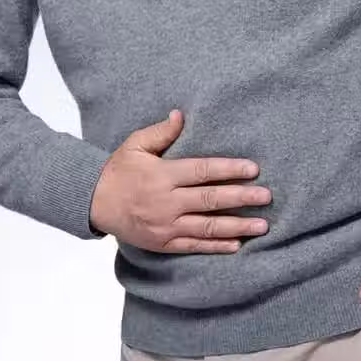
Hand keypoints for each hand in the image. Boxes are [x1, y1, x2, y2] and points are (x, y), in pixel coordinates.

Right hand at [90, 109, 271, 252]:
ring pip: (207, 227)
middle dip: (241, 198)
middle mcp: (166, 202)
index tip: (253, 169)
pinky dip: (216, 246)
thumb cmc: (118, 171)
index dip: (229, 170)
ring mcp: (166, 225)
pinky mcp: (164, 243)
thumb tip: (181, 115)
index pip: (202, 171)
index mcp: (162, 175)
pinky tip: (237, 244)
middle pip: (210, 199)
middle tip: (266, 196)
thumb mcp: (135, 145)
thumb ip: (161, 132)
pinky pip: (194, 246)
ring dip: (237, 226)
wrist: (93, 203)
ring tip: (262, 225)